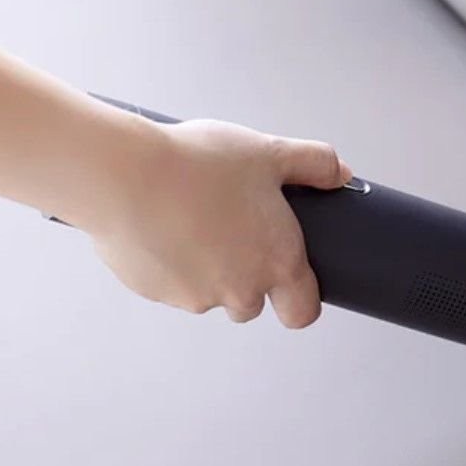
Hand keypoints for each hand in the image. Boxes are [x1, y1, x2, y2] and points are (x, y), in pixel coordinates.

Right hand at [87, 118, 350, 326]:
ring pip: (209, 293)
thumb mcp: (268, 152)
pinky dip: (170, 264)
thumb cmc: (201, 164)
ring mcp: (194, 297)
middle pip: (252, 303)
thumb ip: (313, 163)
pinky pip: (170, 285)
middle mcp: (239, 290)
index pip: (303, 312)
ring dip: (206, 269)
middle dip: (246, 276)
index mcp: (277, 263)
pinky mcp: (154, 294)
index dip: (300, 300)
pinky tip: (161, 224)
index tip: (291, 278)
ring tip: (192, 219)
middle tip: (233, 230)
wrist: (124, 175)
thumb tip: (341, 174)